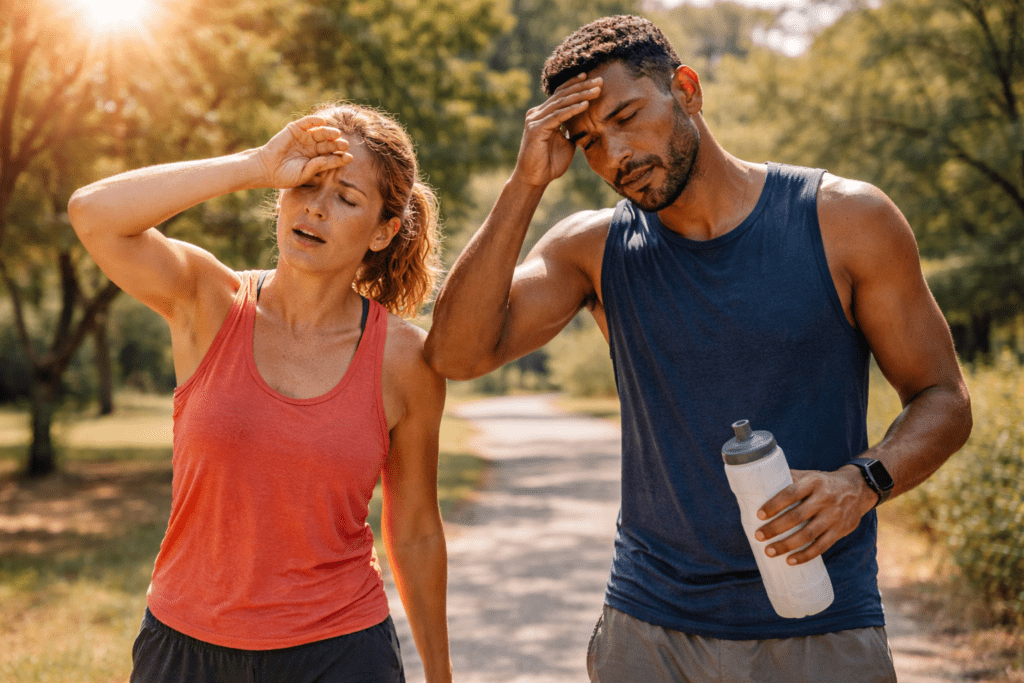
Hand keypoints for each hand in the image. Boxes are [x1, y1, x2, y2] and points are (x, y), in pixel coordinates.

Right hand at [255, 115, 351, 188]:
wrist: (267, 168)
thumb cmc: (285, 175)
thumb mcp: (304, 174)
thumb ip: (317, 167)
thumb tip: (331, 160)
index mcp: (316, 160)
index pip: (331, 157)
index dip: (340, 157)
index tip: (349, 157)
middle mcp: (312, 148)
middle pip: (328, 144)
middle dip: (337, 144)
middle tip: (345, 145)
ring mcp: (304, 138)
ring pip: (320, 133)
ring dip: (329, 132)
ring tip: (337, 134)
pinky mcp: (295, 129)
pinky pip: (307, 123)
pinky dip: (314, 120)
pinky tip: (323, 121)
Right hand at [512, 73, 601, 187]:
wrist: (535, 179)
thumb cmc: (550, 163)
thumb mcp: (566, 143)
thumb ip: (572, 130)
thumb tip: (586, 123)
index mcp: (543, 115)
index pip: (560, 94)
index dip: (574, 84)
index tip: (590, 77)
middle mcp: (536, 114)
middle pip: (562, 95)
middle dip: (582, 87)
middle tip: (599, 80)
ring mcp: (535, 120)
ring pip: (561, 103)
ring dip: (580, 95)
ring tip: (596, 90)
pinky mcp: (536, 129)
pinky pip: (558, 116)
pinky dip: (572, 110)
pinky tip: (585, 105)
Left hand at [753, 466, 876, 564]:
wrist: (858, 489)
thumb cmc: (823, 483)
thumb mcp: (809, 475)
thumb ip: (788, 479)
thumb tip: (759, 483)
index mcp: (813, 482)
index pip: (791, 493)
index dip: (774, 505)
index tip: (759, 514)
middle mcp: (825, 499)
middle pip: (797, 516)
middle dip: (775, 528)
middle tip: (758, 536)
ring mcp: (833, 516)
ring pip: (808, 534)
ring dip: (787, 545)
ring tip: (769, 551)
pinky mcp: (840, 531)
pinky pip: (821, 546)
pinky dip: (805, 555)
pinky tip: (790, 560)